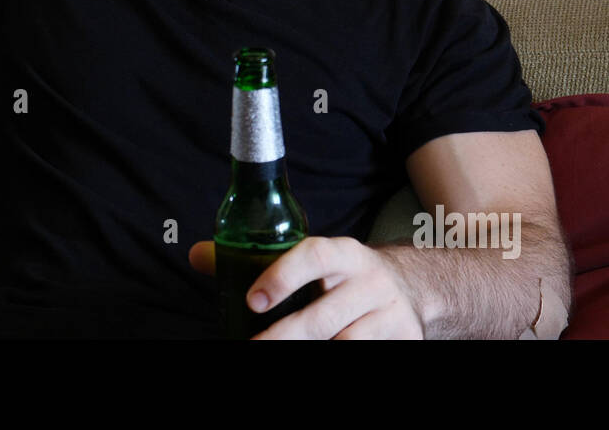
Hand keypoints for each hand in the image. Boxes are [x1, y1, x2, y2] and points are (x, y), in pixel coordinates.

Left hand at [189, 236, 424, 338]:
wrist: (410, 286)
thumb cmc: (341, 276)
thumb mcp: (310, 260)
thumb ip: (255, 258)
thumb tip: (199, 255)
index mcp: (343, 253)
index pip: (314, 256)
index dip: (282, 276)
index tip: (253, 300)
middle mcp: (370, 279)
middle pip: (322, 316)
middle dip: (283, 336)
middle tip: (254, 346)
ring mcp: (389, 311)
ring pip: (343, 343)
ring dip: (309, 351)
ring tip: (276, 352)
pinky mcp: (405, 337)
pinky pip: (363, 353)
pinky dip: (332, 356)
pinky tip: (313, 355)